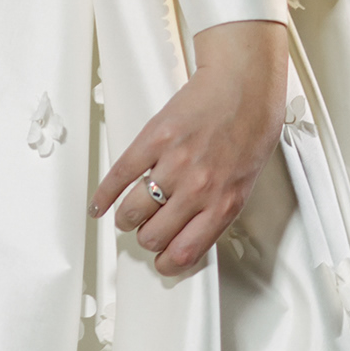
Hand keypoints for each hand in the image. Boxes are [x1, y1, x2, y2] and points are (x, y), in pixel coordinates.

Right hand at [93, 20, 288, 275]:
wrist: (244, 87)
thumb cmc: (249, 132)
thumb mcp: (243, 184)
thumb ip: (215, 212)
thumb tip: (187, 236)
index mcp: (223, 205)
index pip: (183, 253)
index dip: (166, 263)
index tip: (161, 260)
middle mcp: (198, 189)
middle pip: (152, 236)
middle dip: (146, 238)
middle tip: (145, 230)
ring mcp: (173, 164)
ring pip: (132, 211)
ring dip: (125, 219)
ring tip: (127, 215)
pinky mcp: (153, 140)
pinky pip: (119, 176)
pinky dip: (104, 195)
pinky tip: (100, 204)